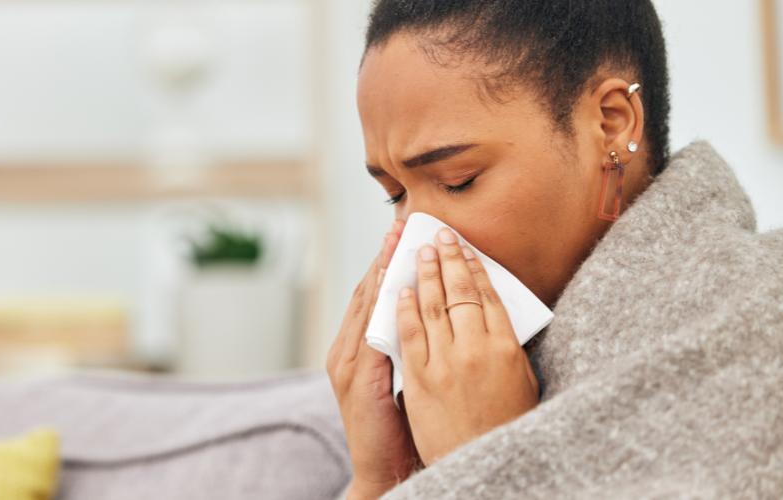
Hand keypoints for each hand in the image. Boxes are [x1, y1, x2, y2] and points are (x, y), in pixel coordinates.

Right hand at [327, 219, 419, 499]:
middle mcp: (347, 351)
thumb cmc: (404, 428)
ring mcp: (349, 365)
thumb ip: (411, 346)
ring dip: (382, 270)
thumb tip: (436, 314)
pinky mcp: (360, 381)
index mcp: (357, 349)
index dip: (386, 261)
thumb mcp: (405, 378)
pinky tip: (394, 285)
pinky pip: (371, 333)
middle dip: (383, 255)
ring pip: (365, 306)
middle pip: (366, 292)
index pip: (373, 295)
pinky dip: (381, 306)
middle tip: (400, 223)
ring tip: (397, 241)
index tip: (402, 232)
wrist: (387, 472)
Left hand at [397, 227, 539, 465]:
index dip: (475, 267)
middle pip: (459, 292)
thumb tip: (496, 317)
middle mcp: (477, 350)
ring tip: (416, 251)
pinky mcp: (419, 379)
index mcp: (506, 348)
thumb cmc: (503, 428)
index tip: (465, 247)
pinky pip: (408, 335)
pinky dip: (403, 309)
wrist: (476, 465)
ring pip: (431, 307)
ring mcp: (445, 363)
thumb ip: (507, 348)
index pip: (488, 295)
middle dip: (446, 259)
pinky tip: (398, 290)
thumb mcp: (520, 384)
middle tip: (437, 235)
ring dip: (422, 274)